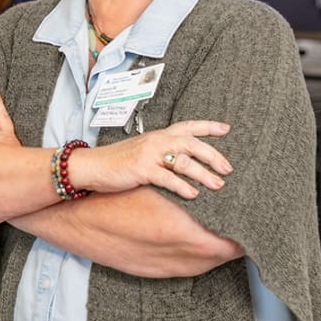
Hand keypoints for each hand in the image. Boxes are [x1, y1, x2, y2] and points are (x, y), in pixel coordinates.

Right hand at [71, 121, 233, 199]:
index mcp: (158, 135)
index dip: (208, 126)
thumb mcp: (142, 150)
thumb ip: (161, 152)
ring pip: (184, 161)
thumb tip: (183, 162)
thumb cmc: (117, 161)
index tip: (226, 129)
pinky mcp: (142, 169)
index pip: (188, 126)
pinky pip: (167, 177)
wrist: (92, 165)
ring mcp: (149, 154)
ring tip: (218, 185)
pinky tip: (193, 195)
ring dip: (204, 174)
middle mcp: (156, 141)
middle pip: (192, 143)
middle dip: (213, 155)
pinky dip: (183, 186)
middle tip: (228, 168)